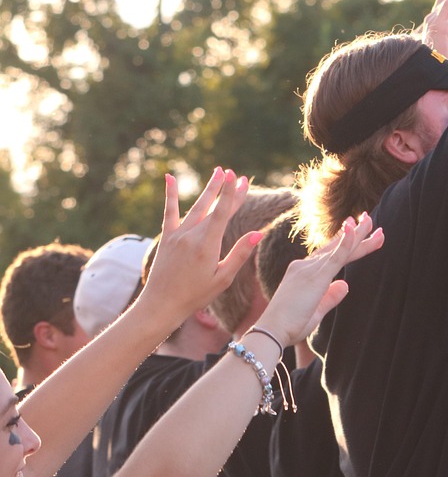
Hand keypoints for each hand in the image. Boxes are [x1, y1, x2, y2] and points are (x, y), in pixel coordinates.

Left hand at [135, 168, 255, 327]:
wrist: (161, 305)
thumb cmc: (195, 295)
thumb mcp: (223, 278)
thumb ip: (240, 253)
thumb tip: (258, 233)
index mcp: (207, 244)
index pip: (223, 212)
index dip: (233, 194)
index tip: (239, 178)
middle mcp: (191, 235)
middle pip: (212, 206)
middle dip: (224, 188)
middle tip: (232, 172)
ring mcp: (177, 235)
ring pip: (196, 206)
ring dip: (208, 189)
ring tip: (217, 172)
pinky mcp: (167, 238)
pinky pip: (170, 212)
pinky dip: (171, 194)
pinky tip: (169, 178)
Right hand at [254, 213, 384, 345]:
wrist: (271, 331)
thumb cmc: (289, 325)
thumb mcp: (316, 311)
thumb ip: (330, 297)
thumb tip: (345, 284)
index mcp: (304, 273)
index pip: (329, 253)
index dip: (344, 241)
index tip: (355, 227)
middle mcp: (305, 266)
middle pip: (337, 247)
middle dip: (356, 233)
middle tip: (369, 218)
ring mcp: (309, 269)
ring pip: (341, 249)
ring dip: (360, 236)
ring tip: (375, 226)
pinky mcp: (316, 277)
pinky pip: (335, 257)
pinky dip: (346, 242)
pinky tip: (354, 229)